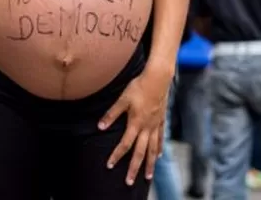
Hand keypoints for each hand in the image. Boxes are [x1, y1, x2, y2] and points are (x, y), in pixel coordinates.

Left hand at [98, 68, 170, 185]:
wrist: (158, 79)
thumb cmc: (138, 87)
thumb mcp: (122, 99)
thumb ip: (111, 114)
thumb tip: (100, 126)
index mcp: (135, 123)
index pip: (125, 144)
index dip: (116, 155)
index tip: (110, 166)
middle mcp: (147, 127)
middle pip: (140, 152)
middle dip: (134, 168)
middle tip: (130, 182)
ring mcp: (155, 125)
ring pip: (153, 149)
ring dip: (149, 164)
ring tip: (147, 176)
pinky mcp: (161, 120)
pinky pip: (160, 138)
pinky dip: (159, 148)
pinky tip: (159, 155)